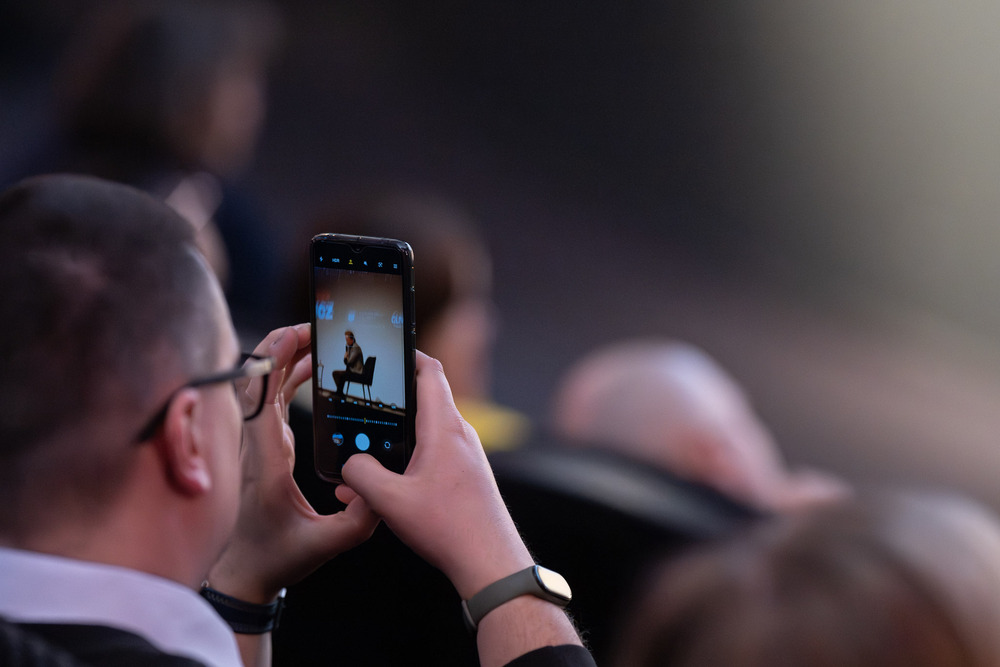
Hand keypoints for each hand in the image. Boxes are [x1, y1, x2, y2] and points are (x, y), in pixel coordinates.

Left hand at [208, 323, 378, 602]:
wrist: (244, 572)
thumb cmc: (276, 557)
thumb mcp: (323, 545)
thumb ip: (357, 522)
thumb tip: (382, 494)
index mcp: (267, 460)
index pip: (261, 396)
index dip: (274, 358)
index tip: (297, 332)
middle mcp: (257, 443)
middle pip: (259, 377)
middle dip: (285, 342)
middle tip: (321, 325)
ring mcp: (258, 440)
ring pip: (264, 382)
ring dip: (289, 354)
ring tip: (322, 337)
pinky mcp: (266, 442)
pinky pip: (272, 395)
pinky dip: (289, 373)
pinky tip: (314, 367)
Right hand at [339, 352, 583, 666]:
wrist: (490, 561)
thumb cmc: (450, 528)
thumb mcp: (390, 501)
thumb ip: (362, 475)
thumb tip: (351, 465)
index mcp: (445, 428)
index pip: (430, 372)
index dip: (408, 353)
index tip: (386, 347)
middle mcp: (460, 435)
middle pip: (425, 399)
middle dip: (392, 399)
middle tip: (364, 400)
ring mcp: (465, 455)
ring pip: (426, 431)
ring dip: (397, 437)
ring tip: (365, 454)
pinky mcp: (466, 474)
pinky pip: (433, 454)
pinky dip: (408, 459)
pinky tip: (386, 484)